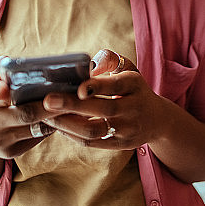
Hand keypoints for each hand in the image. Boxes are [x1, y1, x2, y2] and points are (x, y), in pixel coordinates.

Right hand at [0, 56, 64, 159]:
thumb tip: (11, 61)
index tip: (6, 89)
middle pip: (24, 114)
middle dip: (48, 106)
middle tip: (69, 96)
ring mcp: (1, 140)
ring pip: (36, 128)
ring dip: (56, 117)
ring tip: (73, 106)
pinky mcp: (11, 152)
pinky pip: (37, 138)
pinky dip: (51, 127)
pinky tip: (64, 118)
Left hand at [41, 48, 169, 148]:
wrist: (157, 120)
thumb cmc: (133, 90)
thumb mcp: (128, 69)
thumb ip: (109, 60)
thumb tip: (88, 65)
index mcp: (134, 85)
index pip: (117, 85)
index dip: (98, 86)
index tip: (79, 87)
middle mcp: (134, 108)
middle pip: (103, 109)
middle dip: (73, 105)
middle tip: (47, 100)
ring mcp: (128, 129)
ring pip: (95, 130)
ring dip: (67, 124)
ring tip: (46, 115)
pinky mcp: (121, 145)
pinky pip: (93, 143)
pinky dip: (72, 135)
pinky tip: (58, 126)